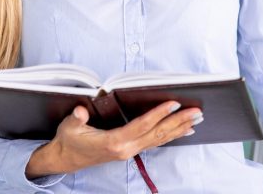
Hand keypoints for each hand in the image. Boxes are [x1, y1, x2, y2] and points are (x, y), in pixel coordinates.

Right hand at [25, 101, 201, 178]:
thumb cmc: (69, 140)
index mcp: (114, 142)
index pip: (141, 126)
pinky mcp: (131, 151)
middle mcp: (126, 149)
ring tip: (197, 119)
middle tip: (197, 111)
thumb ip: (76, 119)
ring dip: (179, 128)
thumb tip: (81, 111)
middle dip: (178, 122)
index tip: (174, 104)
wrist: (65, 159)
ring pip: (159, 140)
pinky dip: (171, 135)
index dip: (158, 114)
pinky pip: (155, 143)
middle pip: (157, 134)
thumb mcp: (69, 127)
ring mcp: (130, 151)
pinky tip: (183, 130)